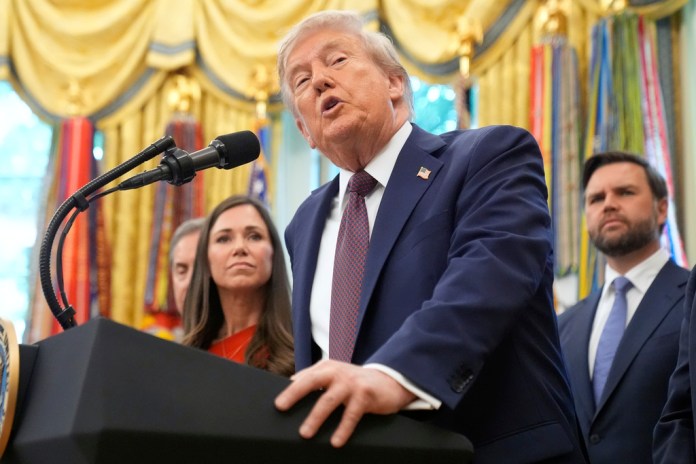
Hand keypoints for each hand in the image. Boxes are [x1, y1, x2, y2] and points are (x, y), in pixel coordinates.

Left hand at [274, 360, 416, 446]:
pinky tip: (336, 441)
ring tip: (305, 433)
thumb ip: (315, 380)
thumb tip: (289, 387)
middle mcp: (336, 372)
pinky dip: (343, 429)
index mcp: (326, 368)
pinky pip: (351, 414)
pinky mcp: (365, 394)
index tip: (275, 404)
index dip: (289, 390)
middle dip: (294, 394)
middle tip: (281, 407)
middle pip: (311, 381)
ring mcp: (351, 382)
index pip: (303, 378)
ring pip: (329, 400)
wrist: (390, 382)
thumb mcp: (335, 377)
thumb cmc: (356, 383)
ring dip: (316, 417)